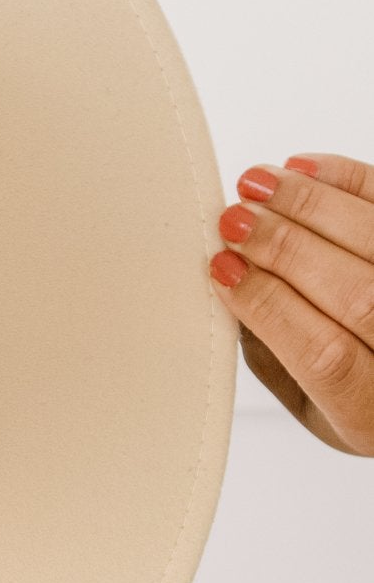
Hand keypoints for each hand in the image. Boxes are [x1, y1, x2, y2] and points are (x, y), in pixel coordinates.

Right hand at [210, 153, 373, 454]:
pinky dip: (348, 178)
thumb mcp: (313, 405)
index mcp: (370, 413)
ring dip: (310, 205)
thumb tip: (232, 282)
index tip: (223, 269)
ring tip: (260, 186)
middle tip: (235, 221)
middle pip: (357, 294)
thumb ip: (271, 353)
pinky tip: (303, 170)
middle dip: (283, 249)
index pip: (325, 354)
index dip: (268, 305)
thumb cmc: (362, 392)